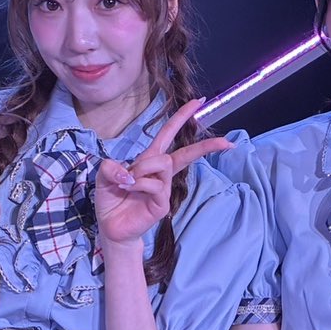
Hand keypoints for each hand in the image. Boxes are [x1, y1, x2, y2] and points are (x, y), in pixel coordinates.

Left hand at [94, 98, 232, 247]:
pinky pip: (154, 184)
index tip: (199, 102)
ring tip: (127, 180)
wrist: (110, 227)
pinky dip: (138, 183)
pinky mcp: (162, 204)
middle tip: (226, 142)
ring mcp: (164, 189)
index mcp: (150, 160)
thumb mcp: (104, 175)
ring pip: (163, 163)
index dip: (182, 117)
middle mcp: (160, 173)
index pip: (168, 135)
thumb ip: (111, 165)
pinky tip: (129, 188)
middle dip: (205, 146)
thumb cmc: (111, 199)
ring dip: (143, 167)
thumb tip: (127, 171)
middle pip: (185, 153)